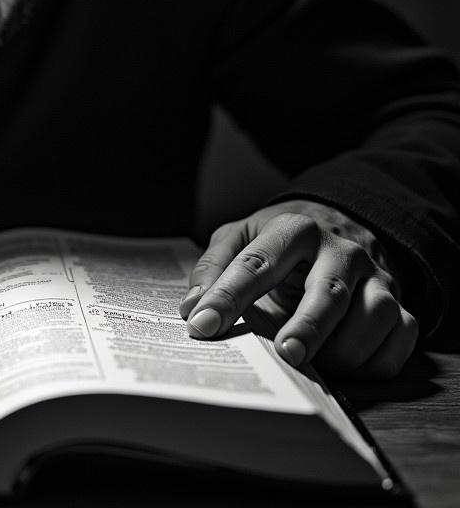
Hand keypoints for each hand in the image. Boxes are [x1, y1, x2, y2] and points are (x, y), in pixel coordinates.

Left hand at [179, 200, 417, 377]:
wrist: (339, 224)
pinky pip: (401, 338)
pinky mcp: (399, 302)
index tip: (203, 325)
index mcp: (293, 229)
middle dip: (308, 327)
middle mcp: (340, 251)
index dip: (227, 296)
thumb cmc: (279, 242)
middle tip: (286, 355)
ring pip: (374, 316)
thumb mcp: (240, 236)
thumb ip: (213, 267)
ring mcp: (375, 277)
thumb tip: (191, 308)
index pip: (256, 263)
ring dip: (346, 349)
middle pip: (328, 292)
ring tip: (315, 365)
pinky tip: (349, 368)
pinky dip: (378, 361)